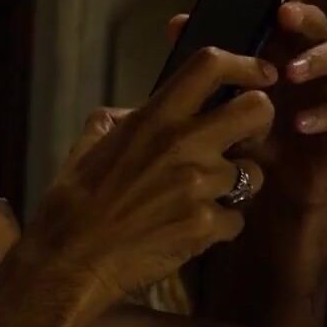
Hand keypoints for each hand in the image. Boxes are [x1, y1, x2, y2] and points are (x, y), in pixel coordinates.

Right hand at [18, 47, 276, 306]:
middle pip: (257, 110)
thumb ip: (115, 122)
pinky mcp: (206, 226)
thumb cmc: (69, 205)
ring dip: (233, 184)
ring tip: (198, 197)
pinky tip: (187, 229)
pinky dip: (217, 225)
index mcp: (151, 120)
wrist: (68, 261)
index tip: (258, 75)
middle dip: (257, 122)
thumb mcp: (84, 148)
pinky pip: (235, 219)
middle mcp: (183, 146)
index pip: (210, 66)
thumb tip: (133, 114)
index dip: (244, 65)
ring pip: (252, 173)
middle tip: (239, 138)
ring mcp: (199, 187)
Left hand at [167, 0, 326, 209]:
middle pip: (319, 26)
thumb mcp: (219, 102)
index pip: (284, 5)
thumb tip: (177, 23)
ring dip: (318, 59)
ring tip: (290, 71)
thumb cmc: (244, 142)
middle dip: (303, 16)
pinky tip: (300, 122)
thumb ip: (205, 64)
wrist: (266, 196)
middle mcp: (311, 63)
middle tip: (283, 17)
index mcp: (281, 51)